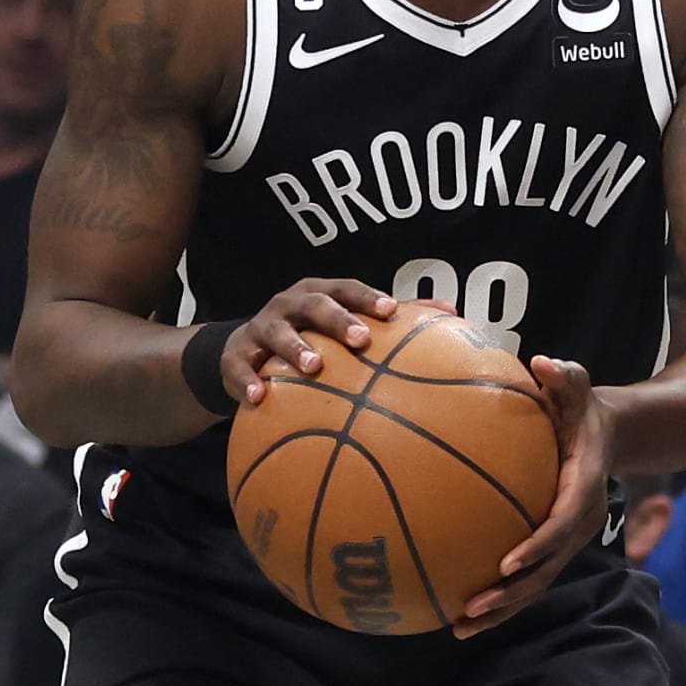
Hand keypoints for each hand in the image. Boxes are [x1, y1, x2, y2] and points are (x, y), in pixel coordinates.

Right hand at [220, 279, 396, 406]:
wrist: (245, 352)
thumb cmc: (309, 338)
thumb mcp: (341, 325)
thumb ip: (389, 321)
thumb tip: (450, 312)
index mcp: (318, 295)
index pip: (345, 288)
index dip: (366, 296)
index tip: (391, 309)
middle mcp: (289, 305)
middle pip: (315, 305)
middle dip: (338, 320)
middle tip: (361, 339)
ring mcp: (261, 328)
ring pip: (277, 332)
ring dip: (295, 347)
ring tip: (313, 366)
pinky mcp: (235, 355)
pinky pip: (239, 367)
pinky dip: (247, 381)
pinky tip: (258, 397)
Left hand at [457, 357, 608, 635]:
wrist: (607, 437)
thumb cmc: (580, 409)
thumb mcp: (578, 388)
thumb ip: (566, 377)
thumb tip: (544, 361)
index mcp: (583, 490)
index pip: (559, 526)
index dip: (535, 548)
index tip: (505, 563)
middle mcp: (577, 524)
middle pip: (544, 571)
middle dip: (509, 595)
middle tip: (470, 608)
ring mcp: (565, 542)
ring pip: (534, 586)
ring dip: (499, 611)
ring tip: (458, 628)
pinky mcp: (551, 549)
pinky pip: (525, 579)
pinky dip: (498, 600)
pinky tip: (458, 614)